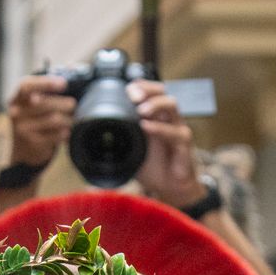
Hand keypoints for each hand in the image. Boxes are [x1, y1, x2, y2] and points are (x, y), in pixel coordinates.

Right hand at [6, 75, 74, 167]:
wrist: (23, 153)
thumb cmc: (33, 121)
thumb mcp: (36, 102)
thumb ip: (51, 85)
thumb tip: (72, 66)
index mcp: (16, 98)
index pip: (27, 86)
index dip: (45, 83)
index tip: (63, 83)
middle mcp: (16, 112)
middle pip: (46, 103)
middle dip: (64, 103)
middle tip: (73, 105)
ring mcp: (22, 129)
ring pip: (55, 119)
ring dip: (68, 119)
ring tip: (71, 119)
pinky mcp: (33, 143)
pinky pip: (57, 134)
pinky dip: (65, 132)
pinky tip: (66, 132)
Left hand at [130, 80, 199, 206]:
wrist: (171, 188)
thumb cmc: (153, 167)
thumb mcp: (131, 151)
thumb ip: (118, 142)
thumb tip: (91, 141)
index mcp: (154, 116)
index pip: (149, 91)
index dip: (139, 86)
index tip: (126, 91)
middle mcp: (167, 118)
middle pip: (162, 91)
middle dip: (147, 89)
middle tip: (133, 96)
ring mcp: (177, 128)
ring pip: (171, 104)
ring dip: (155, 103)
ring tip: (141, 110)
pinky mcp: (184, 143)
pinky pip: (174, 131)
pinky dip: (159, 128)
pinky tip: (146, 127)